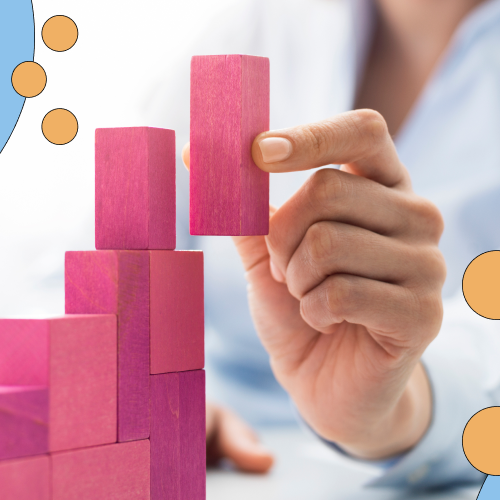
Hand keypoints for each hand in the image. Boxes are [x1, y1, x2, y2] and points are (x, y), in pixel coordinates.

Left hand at [183, 109, 445, 459]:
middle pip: (327, 189)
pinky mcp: (423, 313)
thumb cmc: (298, 304)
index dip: (309, 137)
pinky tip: (327, 322)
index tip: (257, 152)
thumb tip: (192, 151)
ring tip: (308, 297)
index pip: (362, 131)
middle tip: (284, 269)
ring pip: (328, 243)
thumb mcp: (268, 248)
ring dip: (296, 279)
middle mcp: (416, 215)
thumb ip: (243, 203)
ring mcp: (427, 263)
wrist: (324, 376)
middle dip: (281, 237)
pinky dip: (313, 311)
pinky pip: (342, 294)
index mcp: (382, 186)